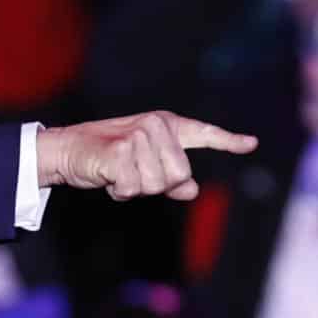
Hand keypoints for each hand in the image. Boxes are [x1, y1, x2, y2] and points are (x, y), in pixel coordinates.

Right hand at [37, 111, 257, 200]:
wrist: (66, 151)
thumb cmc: (105, 160)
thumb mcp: (142, 168)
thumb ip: (170, 177)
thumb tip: (190, 189)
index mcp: (165, 125)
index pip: (203, 134)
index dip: (228, 141)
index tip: (251, 144)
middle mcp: (156, 125)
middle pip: (180, 174)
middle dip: (157, 185)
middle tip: (133, 175)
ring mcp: (139, 135)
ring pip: (158, 185)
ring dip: (136, 189)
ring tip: (119, 174)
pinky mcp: (121, 150)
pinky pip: (135, 188)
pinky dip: (120, 191)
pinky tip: (108, 176)